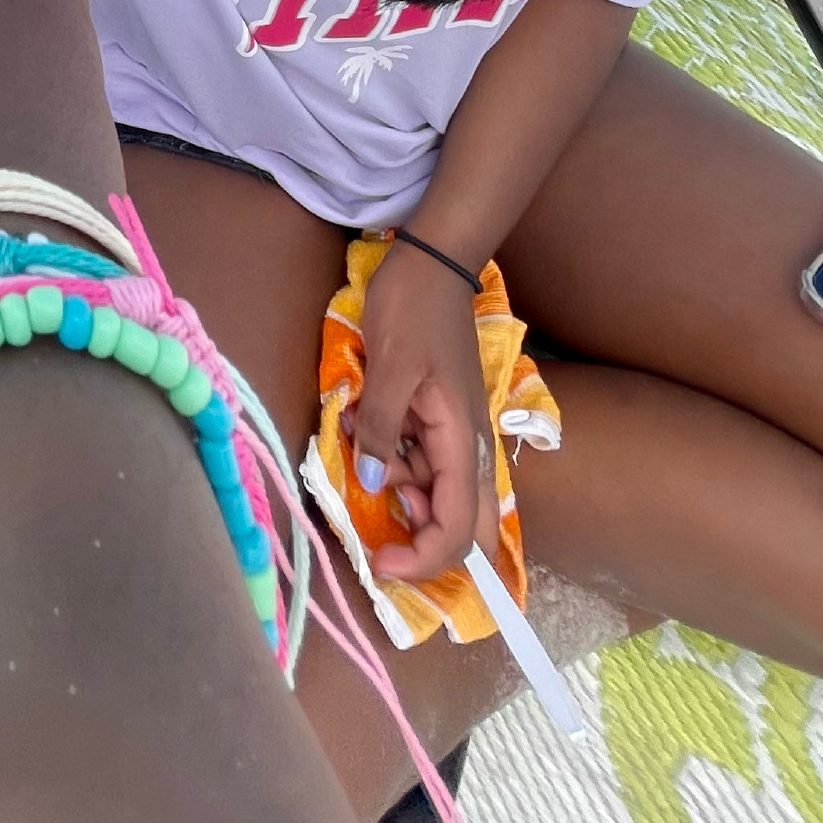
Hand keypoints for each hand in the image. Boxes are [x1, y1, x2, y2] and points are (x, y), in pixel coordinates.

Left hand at [347, 240, 498, 583]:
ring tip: (355, 438)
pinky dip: (388, 456)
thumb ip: (381, 428)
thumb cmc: (412, 309)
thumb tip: (374, 484)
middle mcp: (466, 450)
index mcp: (464, 442)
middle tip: (374, 514)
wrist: (430, 262)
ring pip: (433, 494)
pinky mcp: (433, 420)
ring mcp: (451, 435)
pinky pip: (416, 460)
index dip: (424, 559)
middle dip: (420, 539)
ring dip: (394, 485)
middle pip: (462, 526)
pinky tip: (359, 422)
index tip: (379, 559)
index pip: (461, 531)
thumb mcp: (390, 366)